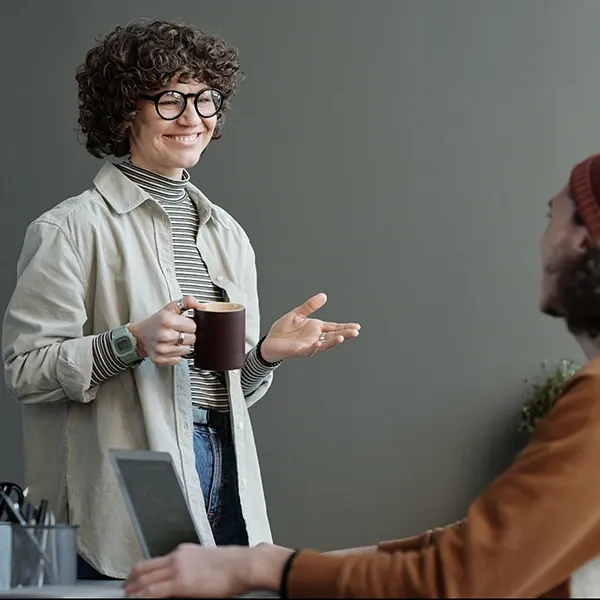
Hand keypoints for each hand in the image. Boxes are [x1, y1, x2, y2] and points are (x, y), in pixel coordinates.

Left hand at [124, 543, 292, 597]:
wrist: (244, 565)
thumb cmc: (234, 565)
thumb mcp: (208, 561)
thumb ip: (192, 567)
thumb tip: (187, 577)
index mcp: (185, 551)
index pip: (155, 560)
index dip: (141, 570)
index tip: (135, 578)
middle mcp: (178, 556)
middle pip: (145, 567)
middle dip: (131, 579)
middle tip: (124, 588)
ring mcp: (178, 568)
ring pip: (145, 579)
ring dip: (133, 588)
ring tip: (126, 595)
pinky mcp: (181, 583)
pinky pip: (153, 591)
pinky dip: (142, 595)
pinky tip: (136, 599)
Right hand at [128, 296, 202, 366]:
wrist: (139, 336)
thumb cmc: (156, 322)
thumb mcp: (170, 308)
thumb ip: (187, 302)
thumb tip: (202, 306)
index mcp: (167, 320)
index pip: (193, 326)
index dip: (189, 325)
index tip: (182, 325)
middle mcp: (164, 335)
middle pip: (192, 339)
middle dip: (187, 335)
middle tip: (178, 333)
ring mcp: (162, 349)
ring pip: (187, 350)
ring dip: (183, 346)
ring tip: (174, 340)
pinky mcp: (160, 359)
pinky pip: (179, 359)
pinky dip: (176, 355)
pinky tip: (170, 348)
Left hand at [260, 293, 360, 362]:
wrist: (270, 341)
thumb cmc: (284, 329)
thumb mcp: (298, 313)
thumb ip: (310, 306)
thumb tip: (323, 296)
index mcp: (316, 328)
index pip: (334, 327)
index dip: (346, 327)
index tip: (357, 326)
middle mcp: (315, 337)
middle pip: (333, 336)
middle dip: (345, 334)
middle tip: (355, 332)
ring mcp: (309, 345)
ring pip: (324, 344)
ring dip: (333, 342)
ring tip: (342, 337)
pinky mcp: (300, 351)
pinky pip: (309, 350)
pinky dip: (314, 347)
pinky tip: (319, 343)